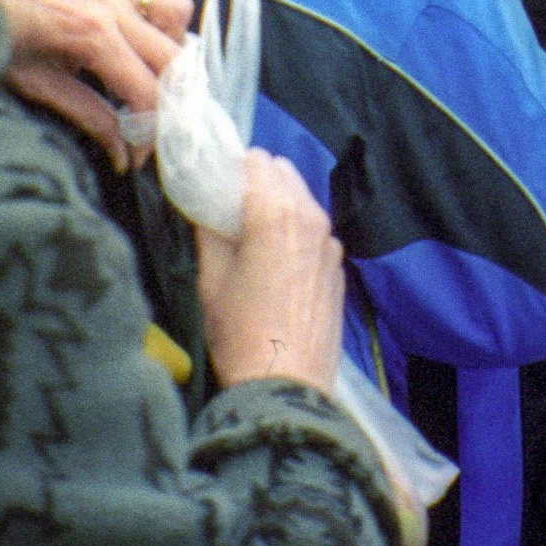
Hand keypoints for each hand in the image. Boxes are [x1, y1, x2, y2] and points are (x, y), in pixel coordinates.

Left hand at [0, 0, 191, 170]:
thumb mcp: (35, 85)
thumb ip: (87, 116)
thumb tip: (124, 156)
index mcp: (93, 35)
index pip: (147, 92)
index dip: (150, 132)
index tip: (140, 157)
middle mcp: (114, 7)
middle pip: (175, 58)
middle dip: (173, 99)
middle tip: (154, 125)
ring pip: (180, 14)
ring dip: (175, 47)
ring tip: (153, 74)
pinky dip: (167, 10)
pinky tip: (148, 34)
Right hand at [196, 149, 343, 393]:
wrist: (286, 384)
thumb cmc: (240, 333)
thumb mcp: (210, 278)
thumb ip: (209, 230)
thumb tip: (206, 206)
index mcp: (276, 213)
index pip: (255, 160)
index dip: (231, 170)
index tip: (214, 189)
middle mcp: (311, 218)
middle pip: (283, 173)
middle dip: (256, 183)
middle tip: (230, 212)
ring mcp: (331, 242)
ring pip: (302, 200)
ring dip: (278, 206)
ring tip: (252, 239)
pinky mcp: (339, 266)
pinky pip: (315, 231)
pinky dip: (296, 233)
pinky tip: (277, 265)